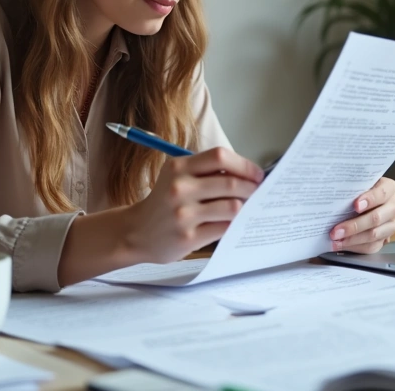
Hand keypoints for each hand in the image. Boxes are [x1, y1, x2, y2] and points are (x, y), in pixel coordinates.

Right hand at [125, 148, 263, 263]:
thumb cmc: (163, 202)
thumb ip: (206, 172)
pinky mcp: (188, 237)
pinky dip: (233, 224)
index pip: (220, 157)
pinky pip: (224, 227)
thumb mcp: (176, 176)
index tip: (257, 174)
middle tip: (258, 192)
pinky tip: (232, 222)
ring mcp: (183, 214)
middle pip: (230, 182)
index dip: (244, 165)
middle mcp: (179, 188)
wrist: (136, 232)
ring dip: (245, 206)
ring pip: (232, 206)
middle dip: (252, 188)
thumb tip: (248, 174)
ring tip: (246, 207)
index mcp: (178, 167)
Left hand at [330, 177, 394, 252]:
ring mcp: (391, 224)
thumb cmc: (357, 190)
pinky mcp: (385, 239)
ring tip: (336, 239)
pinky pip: (372, 246)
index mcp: (389, 188)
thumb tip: (335, 195)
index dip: (370, 199)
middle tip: (336, 230)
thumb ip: (352, 187)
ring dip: (352, 239)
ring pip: (374, 235)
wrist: (362, 201)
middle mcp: (394, 207)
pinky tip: (341, 244)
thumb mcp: (357, 184)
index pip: (382, 193)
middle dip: (354, 225)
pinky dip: (354, 247)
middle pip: (377, 218)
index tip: (355, 205)